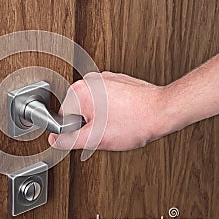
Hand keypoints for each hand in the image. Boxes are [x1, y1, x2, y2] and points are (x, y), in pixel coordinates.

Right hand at [48, 72, 167, 150]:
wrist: (163, 111)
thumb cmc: (135, 122)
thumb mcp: (96, 139)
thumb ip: (69, 140)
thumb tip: (54, 140)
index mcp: (79, 92)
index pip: (64, 118)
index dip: (76, 132)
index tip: (91, 134)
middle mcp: (89, 81)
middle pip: (77, 111)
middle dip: (89, 124)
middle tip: (106, 130)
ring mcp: (103, 78)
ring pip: (91, 106)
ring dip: (100, 117)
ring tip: (117, 122)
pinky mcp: (115, 80)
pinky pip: (104, 99)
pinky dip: (110, 109)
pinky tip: (123, 116)